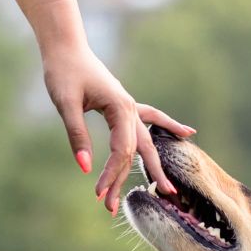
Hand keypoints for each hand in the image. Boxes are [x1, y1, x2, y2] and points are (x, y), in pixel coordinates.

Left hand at [42, 42, 194, 214]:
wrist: (66, 46)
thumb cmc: (63, 71)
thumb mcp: (65, 103)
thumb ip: (77, 135)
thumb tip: (85, 168)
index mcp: (120, 108)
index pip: (121, 151)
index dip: (111, 175)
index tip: (99, 195)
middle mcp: (130, 109)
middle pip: (138, 151)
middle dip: (139, 179)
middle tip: (147, 204)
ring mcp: (130, 107)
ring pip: (143, 142)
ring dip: (149, 166)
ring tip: (165, 189)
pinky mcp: (125, 106)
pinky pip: (152, 119)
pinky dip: (168, 126)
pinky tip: (187, 133)